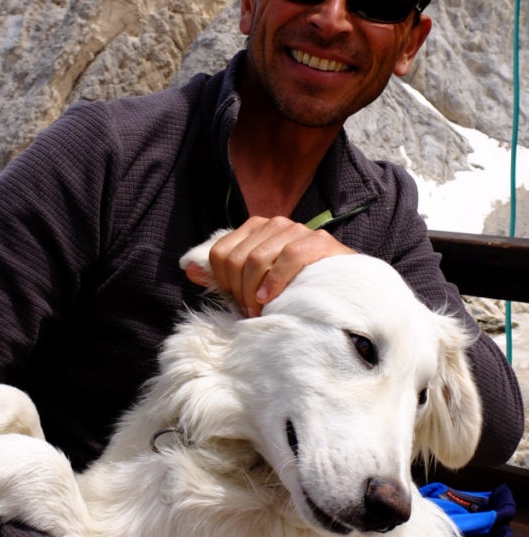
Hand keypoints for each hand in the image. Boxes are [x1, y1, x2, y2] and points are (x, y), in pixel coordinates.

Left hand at [185, 216, 353, 316]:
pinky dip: (275, 281)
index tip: (238, 303)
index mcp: (256, 229)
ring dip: (255, 292)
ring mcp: (298, 230)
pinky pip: (288, 257)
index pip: (220, 254)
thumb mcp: (256, 282)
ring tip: (263, 311)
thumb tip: (189, 270)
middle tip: (252, 312)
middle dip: (239, 292)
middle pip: (235, 260)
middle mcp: (275, 224)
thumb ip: (225, 276)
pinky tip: (272, 299)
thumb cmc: (297, 287)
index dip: (223, 284)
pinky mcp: (319, 242)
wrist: (347, 289)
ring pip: (256, 259)